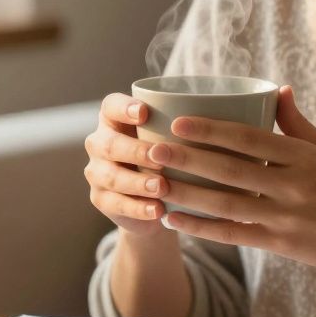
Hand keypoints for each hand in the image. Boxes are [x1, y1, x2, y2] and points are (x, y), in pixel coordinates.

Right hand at [83, 93, 171, 236]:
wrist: (157, 201)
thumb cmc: (168, 158)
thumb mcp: (172, 139)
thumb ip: (180, 128)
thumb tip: (218, 115)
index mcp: (114, 120)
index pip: (111, 106)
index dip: (124, 108)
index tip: (144, 112)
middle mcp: (99, 143)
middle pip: (109, 144)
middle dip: (135, 151)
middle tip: (159, 158)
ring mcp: (97, 173)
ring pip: (111, 177)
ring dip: (138, 182)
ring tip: (162, 187)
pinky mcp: (101, 199)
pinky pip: (116, 204)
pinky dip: (138, 208)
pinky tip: (158, 210)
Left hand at [153, 85, 315, 274]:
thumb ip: (297, 124)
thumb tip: (276, 89)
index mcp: (303, 157)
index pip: (249, 139)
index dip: (212, 130)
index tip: (179, 122)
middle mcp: (293, 186)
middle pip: (230, 171)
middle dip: (189, 159)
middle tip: (153, 149)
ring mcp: (285, 218)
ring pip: (226, 205)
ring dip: (186, 194)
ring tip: (155, 183)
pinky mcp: (280, 244)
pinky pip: (233, 234)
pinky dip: (201, 228)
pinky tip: (173, 219)